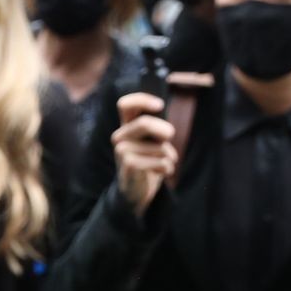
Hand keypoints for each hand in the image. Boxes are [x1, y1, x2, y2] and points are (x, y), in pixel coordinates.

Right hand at [112, 92, 177, 216]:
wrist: (135, 191)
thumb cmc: (148, 162)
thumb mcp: (153, 142)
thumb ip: (157, 130)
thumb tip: (167, 129)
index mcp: (126, 126)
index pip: (125, 105)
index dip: (142, 100)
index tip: (159, 105)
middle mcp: (120, 136)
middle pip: (145, 123)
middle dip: (165, 130)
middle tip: (170, 137)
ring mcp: (122, 151)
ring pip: (159, 147)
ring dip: (168, 156)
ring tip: (161, 164)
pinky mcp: (129, 165)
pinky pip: (160, 161)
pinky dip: (166, 168)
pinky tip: (159, 173)